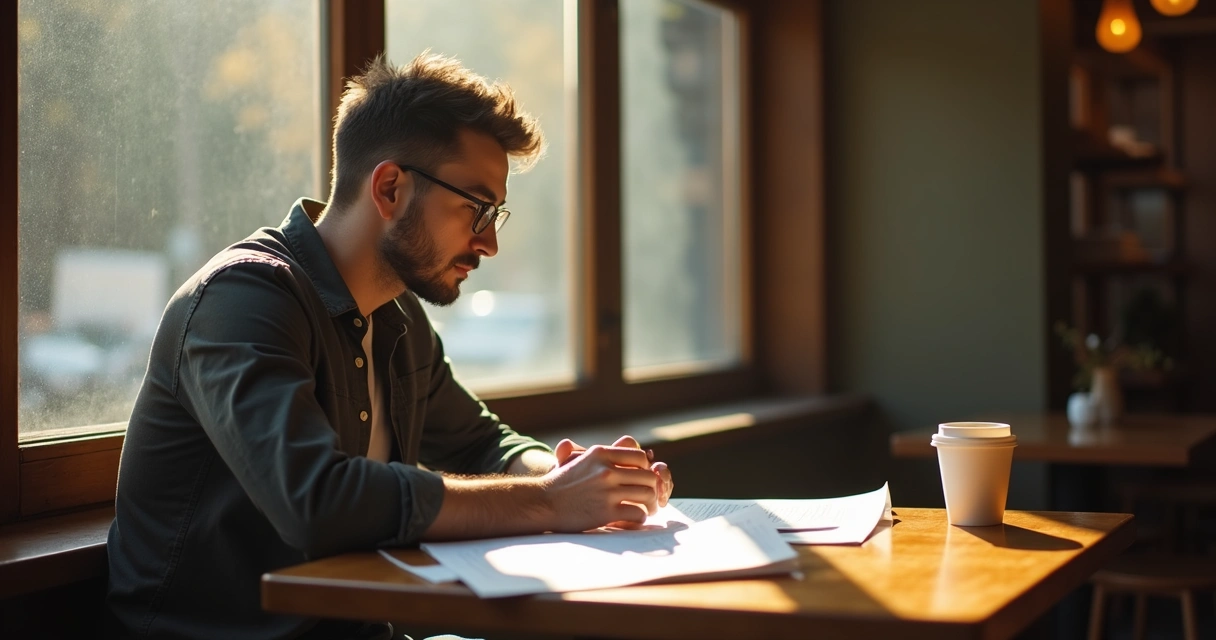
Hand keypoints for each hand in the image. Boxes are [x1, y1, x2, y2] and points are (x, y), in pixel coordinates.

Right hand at [541, 444, 659, 531]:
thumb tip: (631, 448)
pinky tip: (634, 519)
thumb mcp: (579, 459)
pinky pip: (637, 513)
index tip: (642, 479)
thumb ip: (603, 456)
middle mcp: (606, 469)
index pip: (639, 456)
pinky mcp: (606, 512)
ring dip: (651, 504)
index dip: (645, 469)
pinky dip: (640, 518)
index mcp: (600, 453)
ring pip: (647, 494)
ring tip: (648, 509)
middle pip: (647, 476)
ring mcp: (607, 491)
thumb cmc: (561, 483)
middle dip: (652, 488)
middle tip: (651, 498)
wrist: (541, 503)